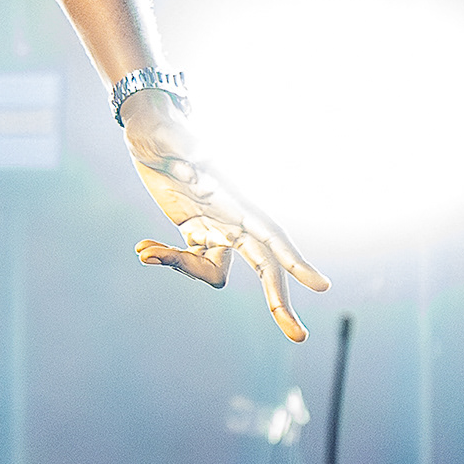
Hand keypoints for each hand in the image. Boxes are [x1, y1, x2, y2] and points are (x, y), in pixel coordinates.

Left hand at [122, 94, 327, 340]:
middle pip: (266, 267)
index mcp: (236, 198)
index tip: (320, 285)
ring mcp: (216, 226)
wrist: (147, 128)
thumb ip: (183, 145)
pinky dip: (167, 260)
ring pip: (217, 272)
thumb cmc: (161, 127)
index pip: (272, 235)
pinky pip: (191, 262)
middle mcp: (233, 217)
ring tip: (145, 249)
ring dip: (184, 269)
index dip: (294, 260)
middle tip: (299, 336)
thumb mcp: (167, 133)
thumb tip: (196, 162)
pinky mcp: (195, 231)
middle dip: (280, 301)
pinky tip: (143, 248)